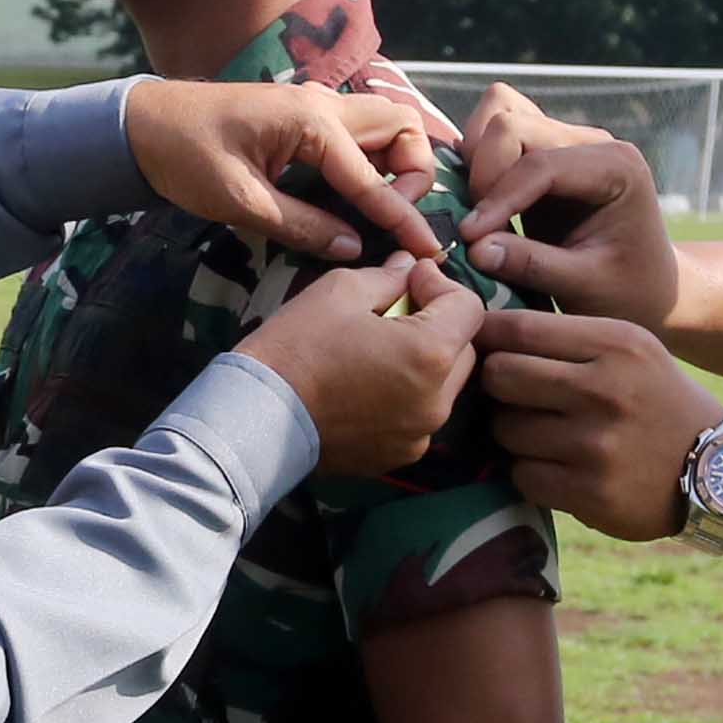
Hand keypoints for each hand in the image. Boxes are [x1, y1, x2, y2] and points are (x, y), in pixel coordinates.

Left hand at [125, 81, 443, 264]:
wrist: (143, 123)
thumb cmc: (183, 157)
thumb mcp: (238, 201)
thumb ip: (299, 225)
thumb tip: (352, 248)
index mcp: (311, 123)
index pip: (373, 178)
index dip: (401, 218)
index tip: (427, 249)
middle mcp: (324, 105)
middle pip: (403, 127)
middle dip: (413, 171)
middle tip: (391, 213)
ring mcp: (315, 105)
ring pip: (385, 124)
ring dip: (396, 161)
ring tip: (377, 204)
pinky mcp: (304, 114)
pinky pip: (357, 131)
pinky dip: (371, 157)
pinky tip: (354, 191)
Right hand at [235, 259, 487, 477]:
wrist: (253, 416)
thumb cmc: (295, 347)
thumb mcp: (338, 291)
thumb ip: (388, 276)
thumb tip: (410, 267)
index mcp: (430, 353)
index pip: (469, 306)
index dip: (441, 285)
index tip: (409, 281)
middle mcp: (438, 399)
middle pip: (465, 349)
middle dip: (439, 326)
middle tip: (396, 315)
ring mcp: (420, 433)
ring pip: (445, 386)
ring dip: (426, 364)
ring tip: (382, 354)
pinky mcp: (399, 455)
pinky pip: (420, 416)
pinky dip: (407, 397)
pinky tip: (369, 389)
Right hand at [448, 86, 679, 328]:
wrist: (646, 289)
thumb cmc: (626, 291)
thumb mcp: (585, 287)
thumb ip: (532, 265)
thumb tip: (473, 247)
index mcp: (616, 167)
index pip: (541, 163)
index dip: (497, 198)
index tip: (468, 239)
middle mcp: (591, 143)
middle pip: (511, 124)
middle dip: (482, 173)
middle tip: (474, 226)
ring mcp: (565, 142)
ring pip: (498, 116)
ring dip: (475, 161)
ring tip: (475, 211)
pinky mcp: (541, 153)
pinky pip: (495, 137)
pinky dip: (475, 164)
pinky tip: (477, 206)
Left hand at [475, 311, 722, 540]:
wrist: (717, 471)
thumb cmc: (653, 401)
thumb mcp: (629, 351)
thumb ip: (564, 338)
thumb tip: (476, 327)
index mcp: (616, 344)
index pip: (518, 328)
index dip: (485, 337)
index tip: (476, 345)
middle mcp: (606, 390)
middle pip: (500, 376)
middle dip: (497, 387)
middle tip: (515, 397)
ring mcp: (596, 444)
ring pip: (504, 429)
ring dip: (513, 434)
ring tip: (548, 435)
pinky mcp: (588, 491)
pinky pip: (520, 475)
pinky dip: (531, 473)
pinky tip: (561, 469)